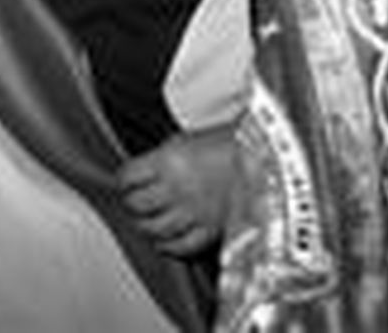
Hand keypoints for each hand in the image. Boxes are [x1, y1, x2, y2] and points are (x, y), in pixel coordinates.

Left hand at [117, 123, 240, 257]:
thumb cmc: (227, 142)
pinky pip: (181, 246)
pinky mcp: (211, 229)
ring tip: (146, 221)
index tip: (124, 182)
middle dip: (131, 204)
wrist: (264, 156)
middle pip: (137, 205)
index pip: (128, 177)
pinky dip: (168, 246)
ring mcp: (194, 212)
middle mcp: (177, 188)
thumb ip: (160, 159)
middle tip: (133, 202)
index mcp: (168, 160)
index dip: (123, 181)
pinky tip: (165, 241)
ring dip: (145, 226)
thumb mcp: (185, 140)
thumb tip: (140, 175)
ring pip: (154, 228)